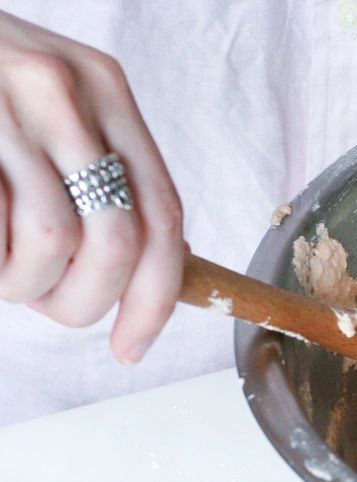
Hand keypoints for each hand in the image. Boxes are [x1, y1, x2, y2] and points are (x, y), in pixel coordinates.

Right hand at [0, 12, 182, 362]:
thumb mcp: (58, 104)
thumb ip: (111, 168)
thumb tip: (169, 265)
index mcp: (104, 90)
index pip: (163, 215)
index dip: (156, 299)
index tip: (132, 346)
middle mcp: (63, 92)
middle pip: (116, 241)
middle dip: (87, 300)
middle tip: (52, 304)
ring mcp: (4, 111)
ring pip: (52, 244)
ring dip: (25, 284)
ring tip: (3, 269)